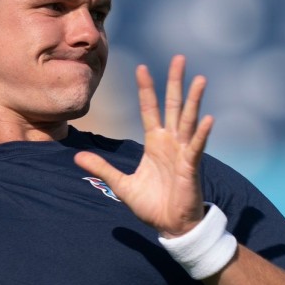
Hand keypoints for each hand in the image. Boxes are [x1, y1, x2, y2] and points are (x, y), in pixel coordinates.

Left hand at [74, 54, 213, 236]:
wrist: (170, 226)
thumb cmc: (151, 204)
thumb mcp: (121, 184)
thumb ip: (102, 168)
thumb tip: (76, 157)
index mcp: (155, 143)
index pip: (149, 109)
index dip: (146, 89)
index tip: (141, 67)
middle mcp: (171, 142)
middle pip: (172, 105)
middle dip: (175, 82)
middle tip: (179, 57)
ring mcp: (183, 152)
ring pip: (188, 120)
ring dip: (193, 100)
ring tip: (199, 79)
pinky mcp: (191, 167)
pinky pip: (196, 147)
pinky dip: (201, 133)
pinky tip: (207, 118)